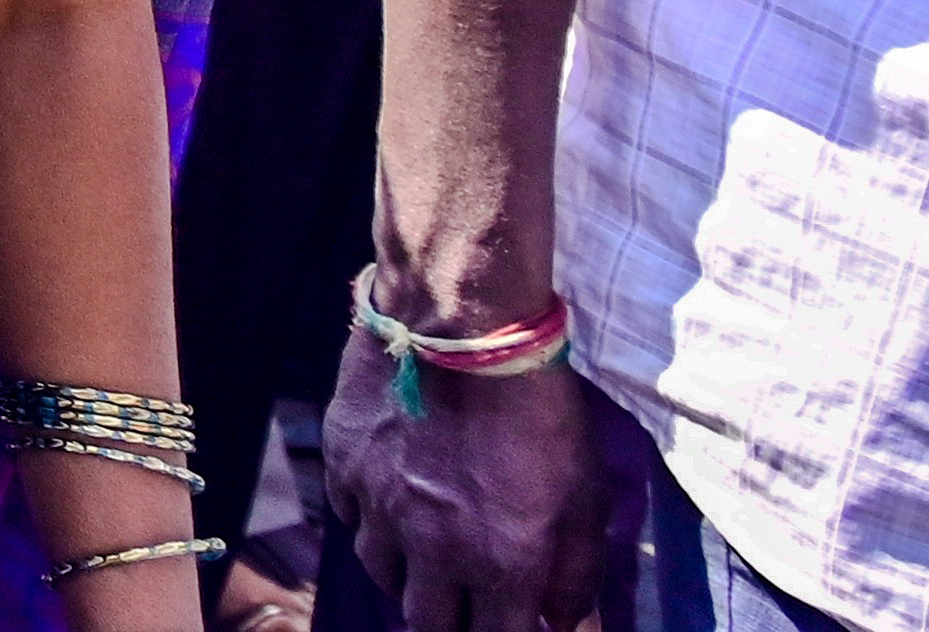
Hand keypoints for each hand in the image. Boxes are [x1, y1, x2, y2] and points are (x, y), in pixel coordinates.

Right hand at [330, 330, 622, 631]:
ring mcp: (379, 508)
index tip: (512, 620)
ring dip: (408, 577)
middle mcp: (432, 549)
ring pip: (382, 575)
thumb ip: (576, 569)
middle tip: (467, 601)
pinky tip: (393, 504)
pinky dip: (373, 525)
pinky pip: (351, 519)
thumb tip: (568, 621)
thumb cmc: (539, 410)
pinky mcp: (344, 466)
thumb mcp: (584, 493)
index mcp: (500, 563)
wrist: (462, 327)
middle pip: (428, 623)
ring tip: (426, 556)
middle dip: (452, 621)